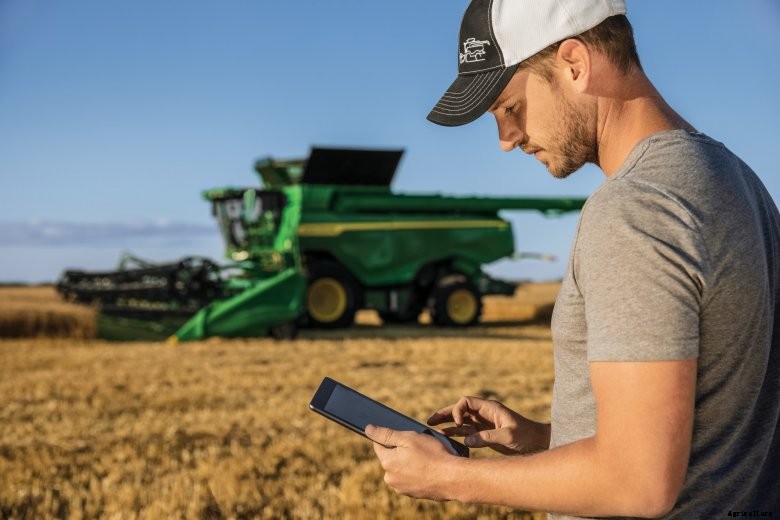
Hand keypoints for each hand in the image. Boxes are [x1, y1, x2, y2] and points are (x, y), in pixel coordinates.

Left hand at [365, 424, 459, 500]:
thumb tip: (368, 429)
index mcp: (387, 462)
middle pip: (391, 458)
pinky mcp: (412, 494)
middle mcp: (390, 478)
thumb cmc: (432, 455)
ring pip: (401, 469)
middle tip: (419, 448)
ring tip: (426, 459)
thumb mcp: (409, 438)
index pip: (379, 445)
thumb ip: (386, 434)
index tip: (402, 437)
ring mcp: (401, 488)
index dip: (390, 438)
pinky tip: (428, 469)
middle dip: (401, 452)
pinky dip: (417, 473)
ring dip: (409, 463)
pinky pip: (410, 479)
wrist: (453, 478)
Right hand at [427, 396, 549, 454]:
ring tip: (432, 428)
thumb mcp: (507, 437)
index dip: (457, 410)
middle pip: (460, 409)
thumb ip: (486, 438)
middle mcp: (484, 414)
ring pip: (461, 420)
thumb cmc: (526, 436)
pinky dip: (455, 433)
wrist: (538, 443)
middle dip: (445, 413)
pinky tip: (445, 436)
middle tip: (430, 420)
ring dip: (447, 423)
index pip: (466, 402)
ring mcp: (483, 423)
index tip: (458, 424)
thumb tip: (466, 440)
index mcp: (490, 408)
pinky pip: (466, 431)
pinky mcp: (484, 434)